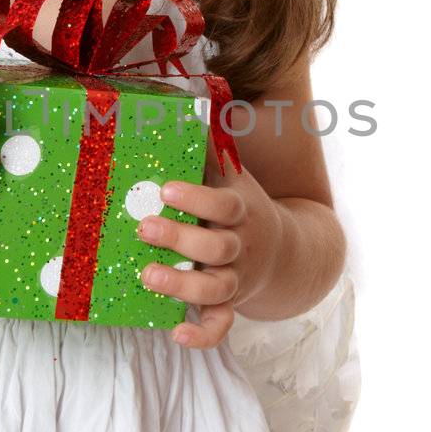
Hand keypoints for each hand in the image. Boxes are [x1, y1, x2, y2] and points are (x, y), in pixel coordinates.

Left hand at [134, 134, 280, 348]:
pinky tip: (176, 333)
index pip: (226, 205)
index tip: (166, 188)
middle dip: (180, 239)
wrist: (286, 252)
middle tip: (144, 226)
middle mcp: (241, 247)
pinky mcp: (229, 306)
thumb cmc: (239, 205)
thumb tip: (187, 95)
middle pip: (217, 248)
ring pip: (215, 291)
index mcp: (241, 210)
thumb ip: (210, 144)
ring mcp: (236, 280)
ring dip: (181, 287)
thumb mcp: (232, 173)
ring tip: (147, 275)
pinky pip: (221, 327)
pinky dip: (202, 335)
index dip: (198, 199)